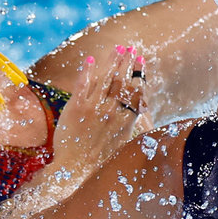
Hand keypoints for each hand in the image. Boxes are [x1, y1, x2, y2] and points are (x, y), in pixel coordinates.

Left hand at [49, 46, 144, 182]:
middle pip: (122, 81)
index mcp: (126, 120)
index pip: (136, 91)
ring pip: (106, 78)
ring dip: (113, 61)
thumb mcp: (123, 145)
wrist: (75, 170)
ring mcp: (94, 108)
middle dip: (128, 62)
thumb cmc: (100, 162)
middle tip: (132, 48)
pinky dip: (87, 70)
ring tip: (118, 47)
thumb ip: (131, 128)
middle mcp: (112, 111)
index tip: (141, 61)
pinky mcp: (76, 108)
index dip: (139, 74)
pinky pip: (83, 84)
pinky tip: (90, 59)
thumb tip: (142, 117)